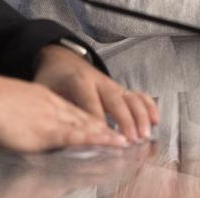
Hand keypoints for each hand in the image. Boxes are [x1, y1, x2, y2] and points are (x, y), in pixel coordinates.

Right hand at [0, 67, 127, 151]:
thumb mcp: (13, 110)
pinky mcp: (49, 129)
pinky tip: (112, 142)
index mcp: (46, 101)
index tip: (108, 133)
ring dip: (109, 136)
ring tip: (129, 144)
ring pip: (89, 127)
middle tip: (129, 139)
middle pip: (87, 119)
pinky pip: (79, 134)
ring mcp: (54, 116)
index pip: (76, 113)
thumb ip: (25, 122)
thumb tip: (26, 134)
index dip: (93, 124)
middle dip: (108, 131)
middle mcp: (54, 106)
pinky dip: (98, 138)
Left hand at [34, 44, 157, 142]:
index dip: (98, 120)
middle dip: (125, 121)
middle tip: (131, 141)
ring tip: (144, 135)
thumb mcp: (45, 90)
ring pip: (130, 98)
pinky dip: (148, 106)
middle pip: (115, 101)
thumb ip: (52, 109)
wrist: (62, 59)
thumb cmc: (53, 79)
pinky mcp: (120, 88)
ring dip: (140, 116)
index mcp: (78, 80)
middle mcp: (98, 81)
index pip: (90, 102)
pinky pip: (138, 95)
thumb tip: (55, 134)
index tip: (103, 139)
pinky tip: (154, 119)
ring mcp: (112, 84)